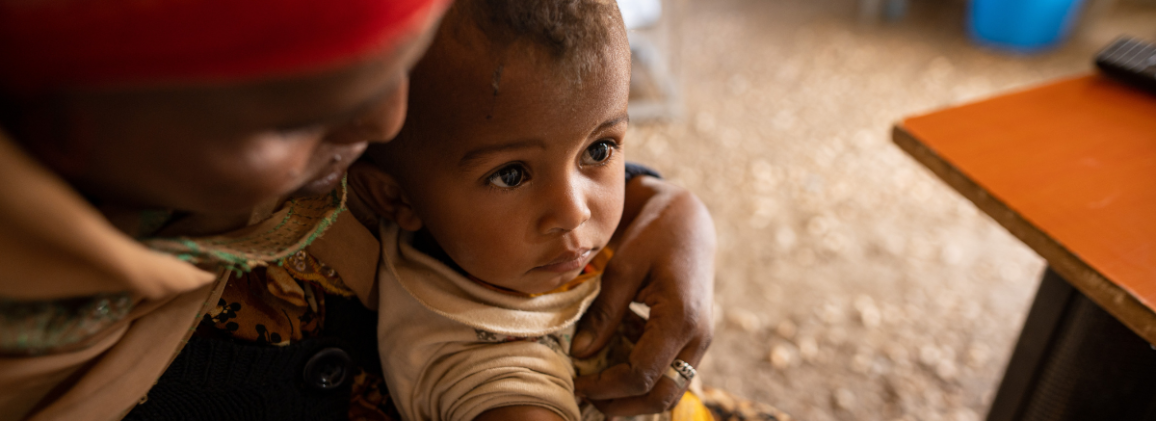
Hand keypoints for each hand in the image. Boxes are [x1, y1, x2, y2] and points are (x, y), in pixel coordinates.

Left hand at [571, 176, 715, 415]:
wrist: (688, 219)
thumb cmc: (654, 236)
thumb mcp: (622, 269)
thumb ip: (603, 314)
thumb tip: (580, 354)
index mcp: (680, 318)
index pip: (641, 374)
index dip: (606, 386)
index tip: (577, 382)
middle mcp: (698, 336)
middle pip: (663, 395)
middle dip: (623, 404)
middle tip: (587, 396)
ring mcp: (701, 339)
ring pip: (670, 389)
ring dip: (635, 395)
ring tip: (598, 385)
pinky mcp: (694, 337)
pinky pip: (671, 371)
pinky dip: (645, 376)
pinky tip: (616, 360)